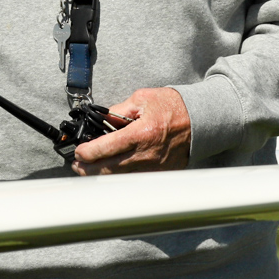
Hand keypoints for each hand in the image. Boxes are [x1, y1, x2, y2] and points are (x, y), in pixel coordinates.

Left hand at [71, 88, 190, 175]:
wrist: (201, 119)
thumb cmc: (173, 106)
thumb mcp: (142, 99)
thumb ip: (119, 110)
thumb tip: (102, 120)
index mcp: (141, 133)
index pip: (107, 148)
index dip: (88, 152)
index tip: (79, 152)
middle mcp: (147, 154)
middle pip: (110, 169)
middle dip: (89, 169)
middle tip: (77, 165)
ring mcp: (155, 167)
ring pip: (121, 178)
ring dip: (102, 176)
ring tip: (88, 170)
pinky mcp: (161, 173)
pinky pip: (135, 179)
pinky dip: (120, 178)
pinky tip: (110, 172)